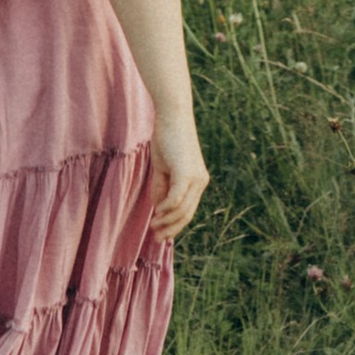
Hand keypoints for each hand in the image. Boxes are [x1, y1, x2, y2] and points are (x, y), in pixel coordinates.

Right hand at [148, 127, 209, 242]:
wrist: (172, 116)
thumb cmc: (167, 138)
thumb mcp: (163, 168)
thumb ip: (162, 187)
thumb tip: (159, 208)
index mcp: (197, 181)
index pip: (188, 210)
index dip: (175, 225)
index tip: (160, 235)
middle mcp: (200, 181)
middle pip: (187, 214)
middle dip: (171, 229)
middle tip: (156, 239)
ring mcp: (195, 178)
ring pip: (182, 210)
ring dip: (167, 221)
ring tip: (153, 227)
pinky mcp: (186, 173)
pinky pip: (176, 199)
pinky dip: (166, 209)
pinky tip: (156, 213)